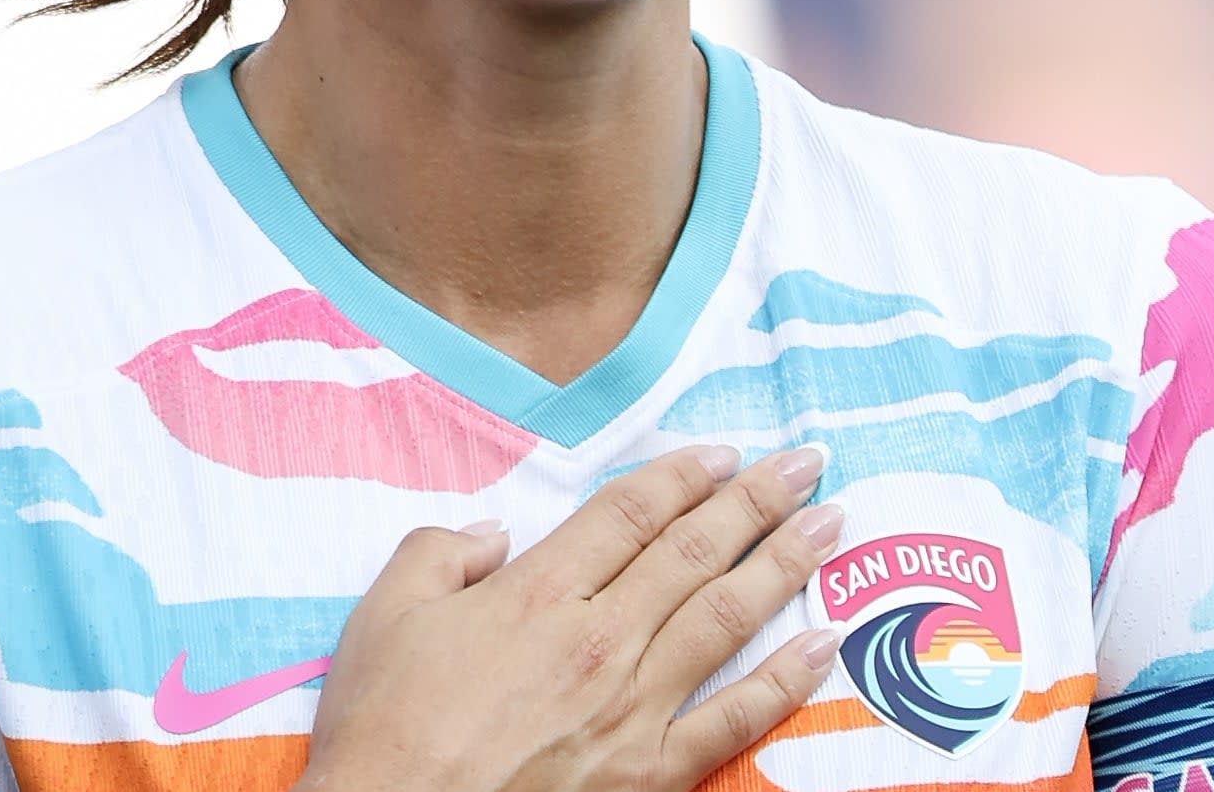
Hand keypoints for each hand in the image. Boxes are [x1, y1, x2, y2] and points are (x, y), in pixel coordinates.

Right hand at [295, 443, 843, 791]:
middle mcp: (600, 639)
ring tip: (831, 524)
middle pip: (694, 551)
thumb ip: (441, 552)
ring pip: (726, 617)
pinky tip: (823, 644)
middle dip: (757, 500)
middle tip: (807, 463)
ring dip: (785, 563)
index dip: (683, 477)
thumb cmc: (382, 729)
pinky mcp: (649, 774)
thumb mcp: (386, 615)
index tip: (724, 453)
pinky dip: (785, 680)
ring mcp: (632, 708)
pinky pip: (734, 719)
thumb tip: (494, 532)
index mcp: (538, 593)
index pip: (630, 515)